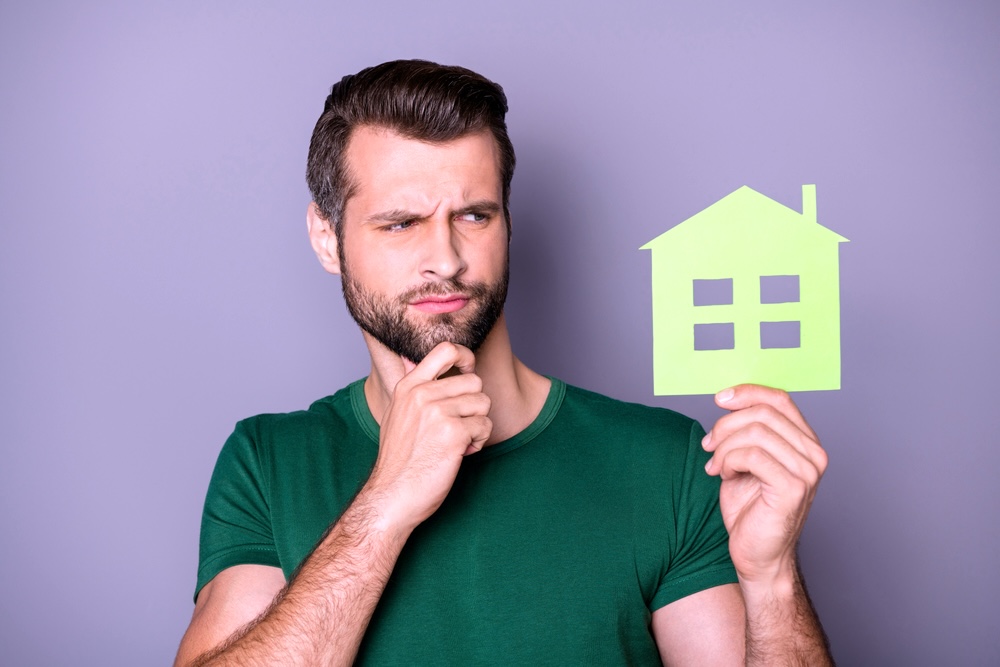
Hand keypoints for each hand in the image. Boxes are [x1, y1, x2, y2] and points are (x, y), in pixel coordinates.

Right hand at [366, 342, 491, 533]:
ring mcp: (437, 412)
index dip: (466, 357)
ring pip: (483, 403)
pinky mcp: (453, 433)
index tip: (468, 372)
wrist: (392, 495)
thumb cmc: (399, 461)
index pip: (446, 350)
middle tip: (460, 426)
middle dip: (474, 405)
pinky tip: (461, 454)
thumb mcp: (397, 414)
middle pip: (474, 381)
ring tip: (459, 442)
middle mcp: (422, 394)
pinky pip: (485, 426)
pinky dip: (479, 442)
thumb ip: (413, 389)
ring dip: (478, 425)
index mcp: (408, 387)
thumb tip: (417, 361)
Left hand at [702, 385, 827, 587]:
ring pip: (754, 432)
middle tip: (708, 445)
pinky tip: (722, 475)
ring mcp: (807, 471)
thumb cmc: (750, 510)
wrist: (757, 556)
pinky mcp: (794, 487)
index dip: (747, 392)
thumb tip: (727, 399)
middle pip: (762, 413)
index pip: (779, 399)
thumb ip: (745, 432)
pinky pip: (752, 455)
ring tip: (715, 465)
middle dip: (726, 425)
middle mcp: (813, 454)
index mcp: (805, 442)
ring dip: (724, 446)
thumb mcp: (744, 460)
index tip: (719, 398)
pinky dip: (729, 461)